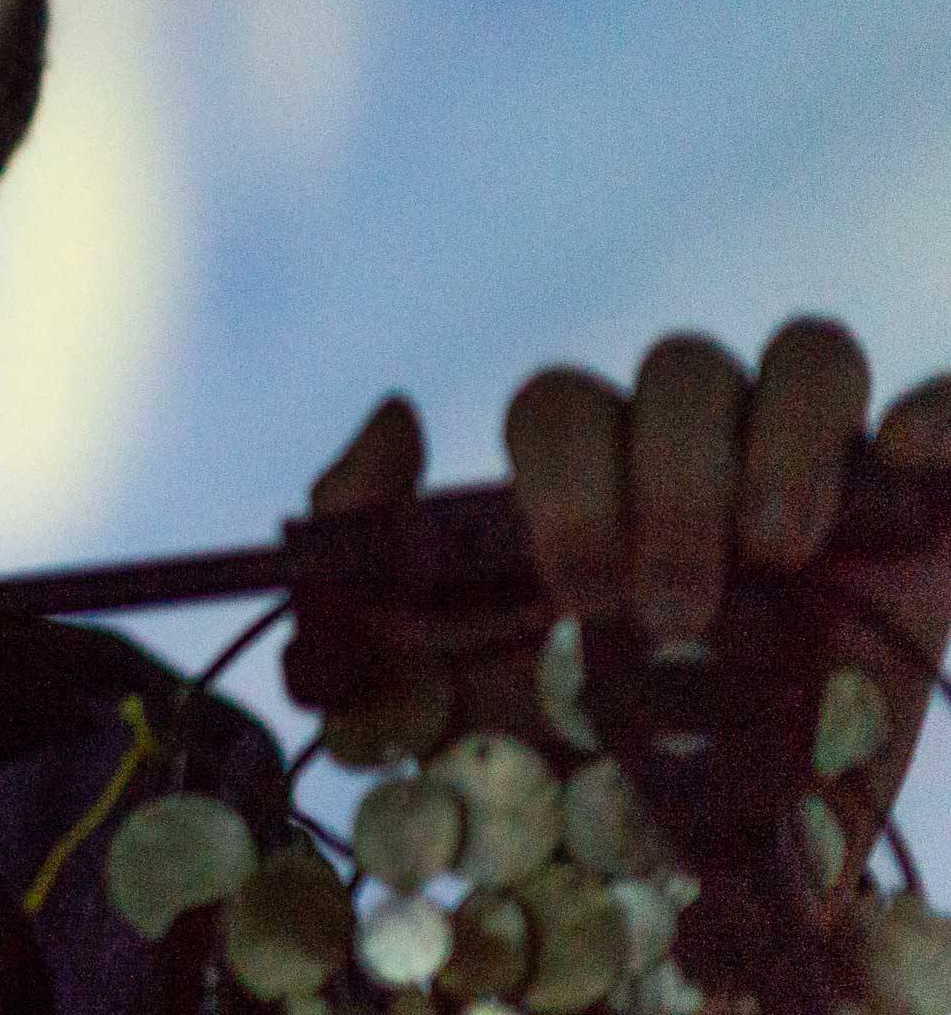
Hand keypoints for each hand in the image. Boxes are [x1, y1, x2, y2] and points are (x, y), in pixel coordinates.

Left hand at [297, 319, 950, 901]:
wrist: (671, 890)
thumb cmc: (542, 784)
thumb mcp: (405, 686)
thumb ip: (355, 557)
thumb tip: (396, 410)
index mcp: (582, 483)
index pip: (561, 403)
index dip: (567, 479)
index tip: (576, 596)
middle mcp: (693, 461)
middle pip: (679, 372)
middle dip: (668, 482)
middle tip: (669, 610)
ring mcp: (814, 479)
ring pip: (804, 356)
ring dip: (785, 441)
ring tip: (774, 558)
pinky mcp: (919, 522)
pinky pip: (944, 404)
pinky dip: (932, 409)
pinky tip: (906, 456)